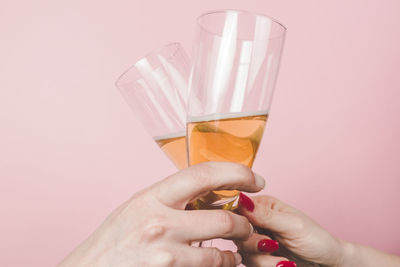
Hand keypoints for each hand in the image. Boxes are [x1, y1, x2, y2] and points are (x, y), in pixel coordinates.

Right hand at [58, 162, 265, 266]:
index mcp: (153, 198)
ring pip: (222, 255)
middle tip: (245, 226)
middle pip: (224, 220)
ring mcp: (166, 256)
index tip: (255, 178)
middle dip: (243, 224)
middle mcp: (160, 225)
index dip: (237, 172)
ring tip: (230, 252)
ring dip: (234, 254)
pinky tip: (215, 264)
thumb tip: (213, 190)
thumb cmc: (116, 238)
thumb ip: (173, 197)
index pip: (204, 174)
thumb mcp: (140, 206)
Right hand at [236, 194, 343, 266]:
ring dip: (264, 260)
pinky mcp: (258, 257)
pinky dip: (266, 266)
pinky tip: (282, 264)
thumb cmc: (317, 240)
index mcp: (262, 205)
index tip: (255, 231)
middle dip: (254, 245)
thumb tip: (241, 198)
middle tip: (274, 247)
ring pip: (242, 251)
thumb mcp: (292, 225)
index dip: (239, 222)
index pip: (236, 208)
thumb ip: (265, 215)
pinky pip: (249, 262)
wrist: (327, 264)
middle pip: (236, 233)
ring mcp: (256, 240)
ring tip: (284, 261)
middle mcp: (256, 221)